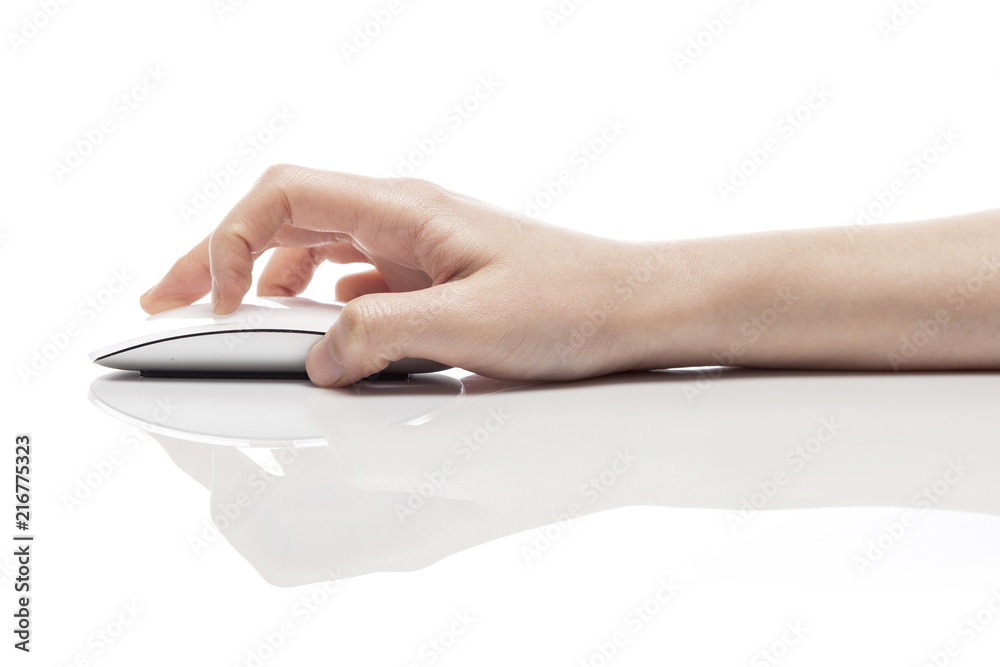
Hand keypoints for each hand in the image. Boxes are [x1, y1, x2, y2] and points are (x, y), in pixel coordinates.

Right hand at [140, 165, 671, 385]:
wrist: (635, 307)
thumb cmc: (574, 303)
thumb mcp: (471, 325)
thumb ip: (382, 337)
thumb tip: (318, 358)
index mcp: (403, 211)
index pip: (284, 198)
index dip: (230, 242)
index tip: (216, 302)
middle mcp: (404, 220)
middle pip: (285, 218)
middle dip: (220, 255)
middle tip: (168, 296)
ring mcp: (417, 249)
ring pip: (317, 248)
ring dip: (264, 276)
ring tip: (226, 312)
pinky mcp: (434, 279)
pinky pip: (355, 280)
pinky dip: (316, 301)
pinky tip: (313, 328)